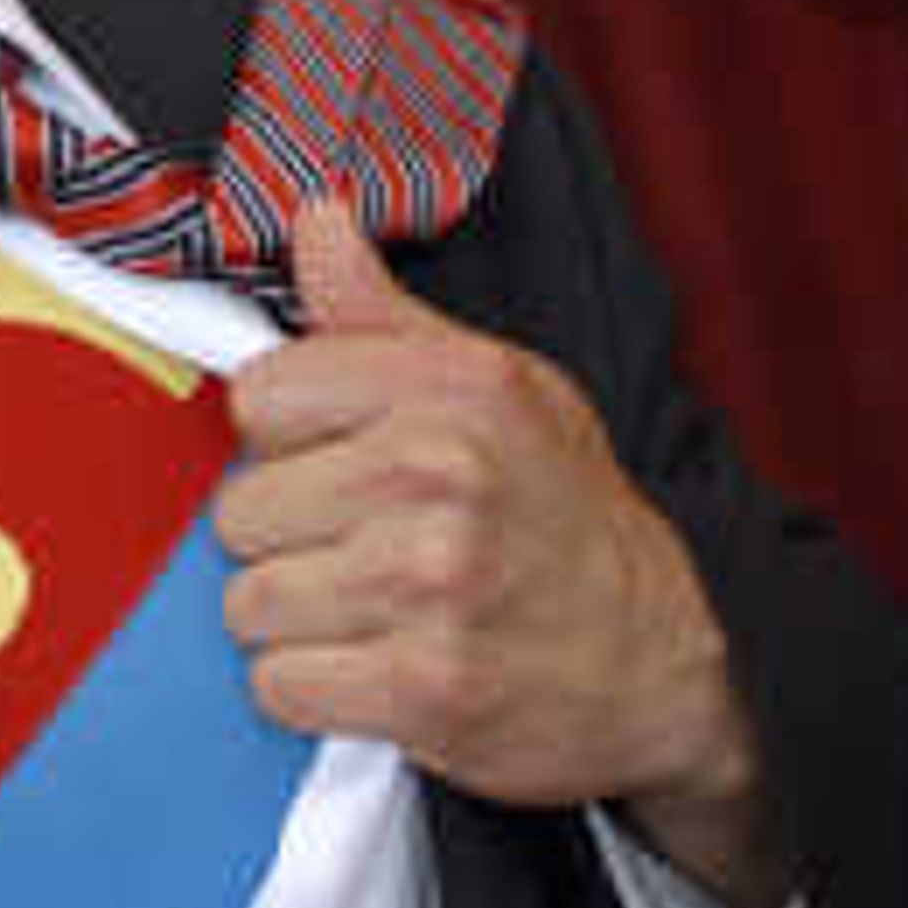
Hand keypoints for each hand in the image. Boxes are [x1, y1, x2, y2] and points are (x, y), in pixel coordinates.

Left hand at [215, 196, 787, 907]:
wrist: (668, 656)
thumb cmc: (562, 512)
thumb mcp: (495, 385)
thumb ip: (381, 312)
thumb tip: (314, 216)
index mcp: (450, 387)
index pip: (259, 396)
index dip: (283, 438)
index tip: (331, 459)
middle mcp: (436, 475)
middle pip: (239, 509)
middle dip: (286, 537)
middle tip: (359, 546)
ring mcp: (429, 585)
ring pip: (250, 602)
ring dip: (295, 620)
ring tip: (368, 609)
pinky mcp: (425, 688)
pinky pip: (280, 686)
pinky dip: (313, 690)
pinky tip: (371, 668)